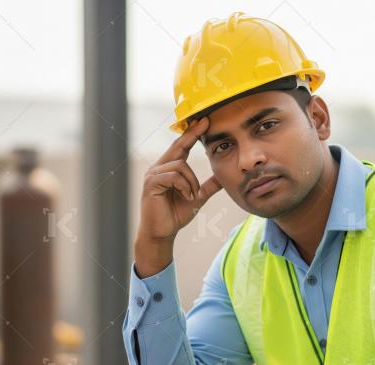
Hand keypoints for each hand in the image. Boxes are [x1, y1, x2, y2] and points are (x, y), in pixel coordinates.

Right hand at [134, 117, 222, 276]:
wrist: (162, 233)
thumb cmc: (175, 215)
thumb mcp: (197, 197)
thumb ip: (208, 186)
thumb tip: (223, 177)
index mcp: (168, 168)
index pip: (182, 146)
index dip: (193, 133)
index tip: (205, 121)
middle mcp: (159, 167)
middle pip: (178, 146)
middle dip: (193, 134)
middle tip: (207, 121)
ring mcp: (153, 174)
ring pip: (180, 164)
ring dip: (192, 180)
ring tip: (193, 195)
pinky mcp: (151, 183)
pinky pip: (174, 176)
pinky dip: (184, 186)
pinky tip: (187, 196)